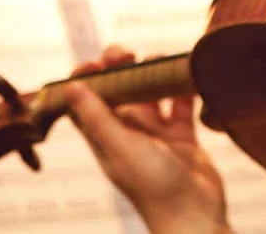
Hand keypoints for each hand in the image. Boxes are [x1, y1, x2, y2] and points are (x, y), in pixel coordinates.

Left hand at [62, 45, 231, 233]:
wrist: (194, 214)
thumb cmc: (152, 186)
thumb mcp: (121, 148)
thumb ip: (98, 117)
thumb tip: (71, 87)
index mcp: (106, 137)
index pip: (85, 102)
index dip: (85, 79)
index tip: (94, 61)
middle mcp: (128, 133)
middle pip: (118, 91)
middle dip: (120, 68)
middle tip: (127, 52)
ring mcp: (156, 134)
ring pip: (150, 93)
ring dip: (152, 73)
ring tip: (158, 58)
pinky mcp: (182, 135)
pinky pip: (180, 104)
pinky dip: (182, 87)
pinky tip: (186, 74)